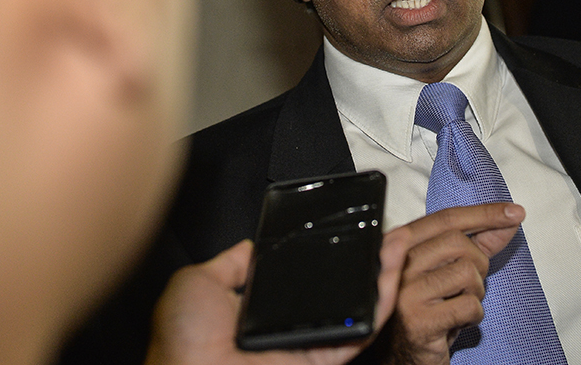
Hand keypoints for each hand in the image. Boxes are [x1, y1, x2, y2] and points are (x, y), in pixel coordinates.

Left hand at [144, 231, 408, 364]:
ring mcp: (310, 344)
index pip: (309, 278)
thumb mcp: (200, 282)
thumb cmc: (183, 337)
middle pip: (342, 291)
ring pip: (358, 309)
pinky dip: (379, 305)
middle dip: (367, 261)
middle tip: (386, 233)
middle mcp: (291, 326)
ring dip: (383, 276)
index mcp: (264, 309)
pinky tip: (390, 273)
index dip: (333, 255)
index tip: (351, 230)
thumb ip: (231, 263)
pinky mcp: (322, 359)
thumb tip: (252, 246)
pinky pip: (359, 334)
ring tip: (397, 244)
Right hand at [378, 203, 524, 364]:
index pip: (446, 218)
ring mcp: (405, 291)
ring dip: (475, 292)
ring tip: (458, 304)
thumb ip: (479, 242)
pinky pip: (468, 305)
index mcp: (400, 244)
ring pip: (466, 272)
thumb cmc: (428, 308)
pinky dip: (474, 315)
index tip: (514, 212)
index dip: (484, 213)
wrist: (403, 354)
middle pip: (458, 242)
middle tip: (468, 284)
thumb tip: (510, 218)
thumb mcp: (451, 270)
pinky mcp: (418, 320)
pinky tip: (458, 322)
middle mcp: (396, 263)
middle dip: (478, 263)